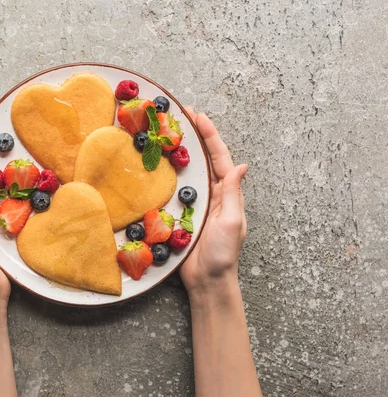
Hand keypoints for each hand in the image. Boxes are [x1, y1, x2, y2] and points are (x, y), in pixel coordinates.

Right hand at [180, 108, 247, 294]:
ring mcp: (195, 203)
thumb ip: (234, 194)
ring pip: (187, 171)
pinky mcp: (179, 214)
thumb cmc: (223, 254)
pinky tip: (155, 166)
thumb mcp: (232, 222)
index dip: (210, 136)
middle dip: (193, 137)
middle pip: (202, 159)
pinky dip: (166, 175)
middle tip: (179, 116)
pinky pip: (173, 190)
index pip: (220, 158)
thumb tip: (242, 166)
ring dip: (178, 152)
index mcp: (227, 193)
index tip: (199, 116)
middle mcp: (211, 194)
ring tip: (166, 133)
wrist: (206, 281)